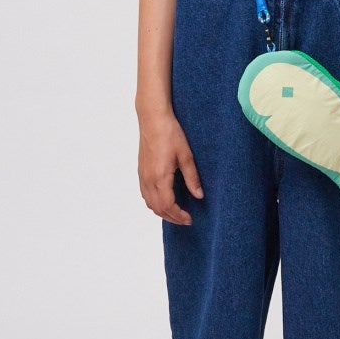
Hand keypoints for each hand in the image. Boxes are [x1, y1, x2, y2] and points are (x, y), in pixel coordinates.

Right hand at [138, 109, 203, 224]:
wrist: (153, 119)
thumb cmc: (170, 133)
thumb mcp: (186, 155)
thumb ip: (192, 178)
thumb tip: (199, 196)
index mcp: (160, 177)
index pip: (168, 206)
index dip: (178, 216)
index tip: (190, 219)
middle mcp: (148, 179)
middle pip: (157, 208)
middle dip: (171, 217)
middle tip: (185, 219)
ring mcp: (142, 175)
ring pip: (149, 203)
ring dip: (162, 211)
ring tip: (176, 212)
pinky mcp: (141, 171)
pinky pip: (145, 194)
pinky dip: (154, 202)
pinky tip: (164, 199)